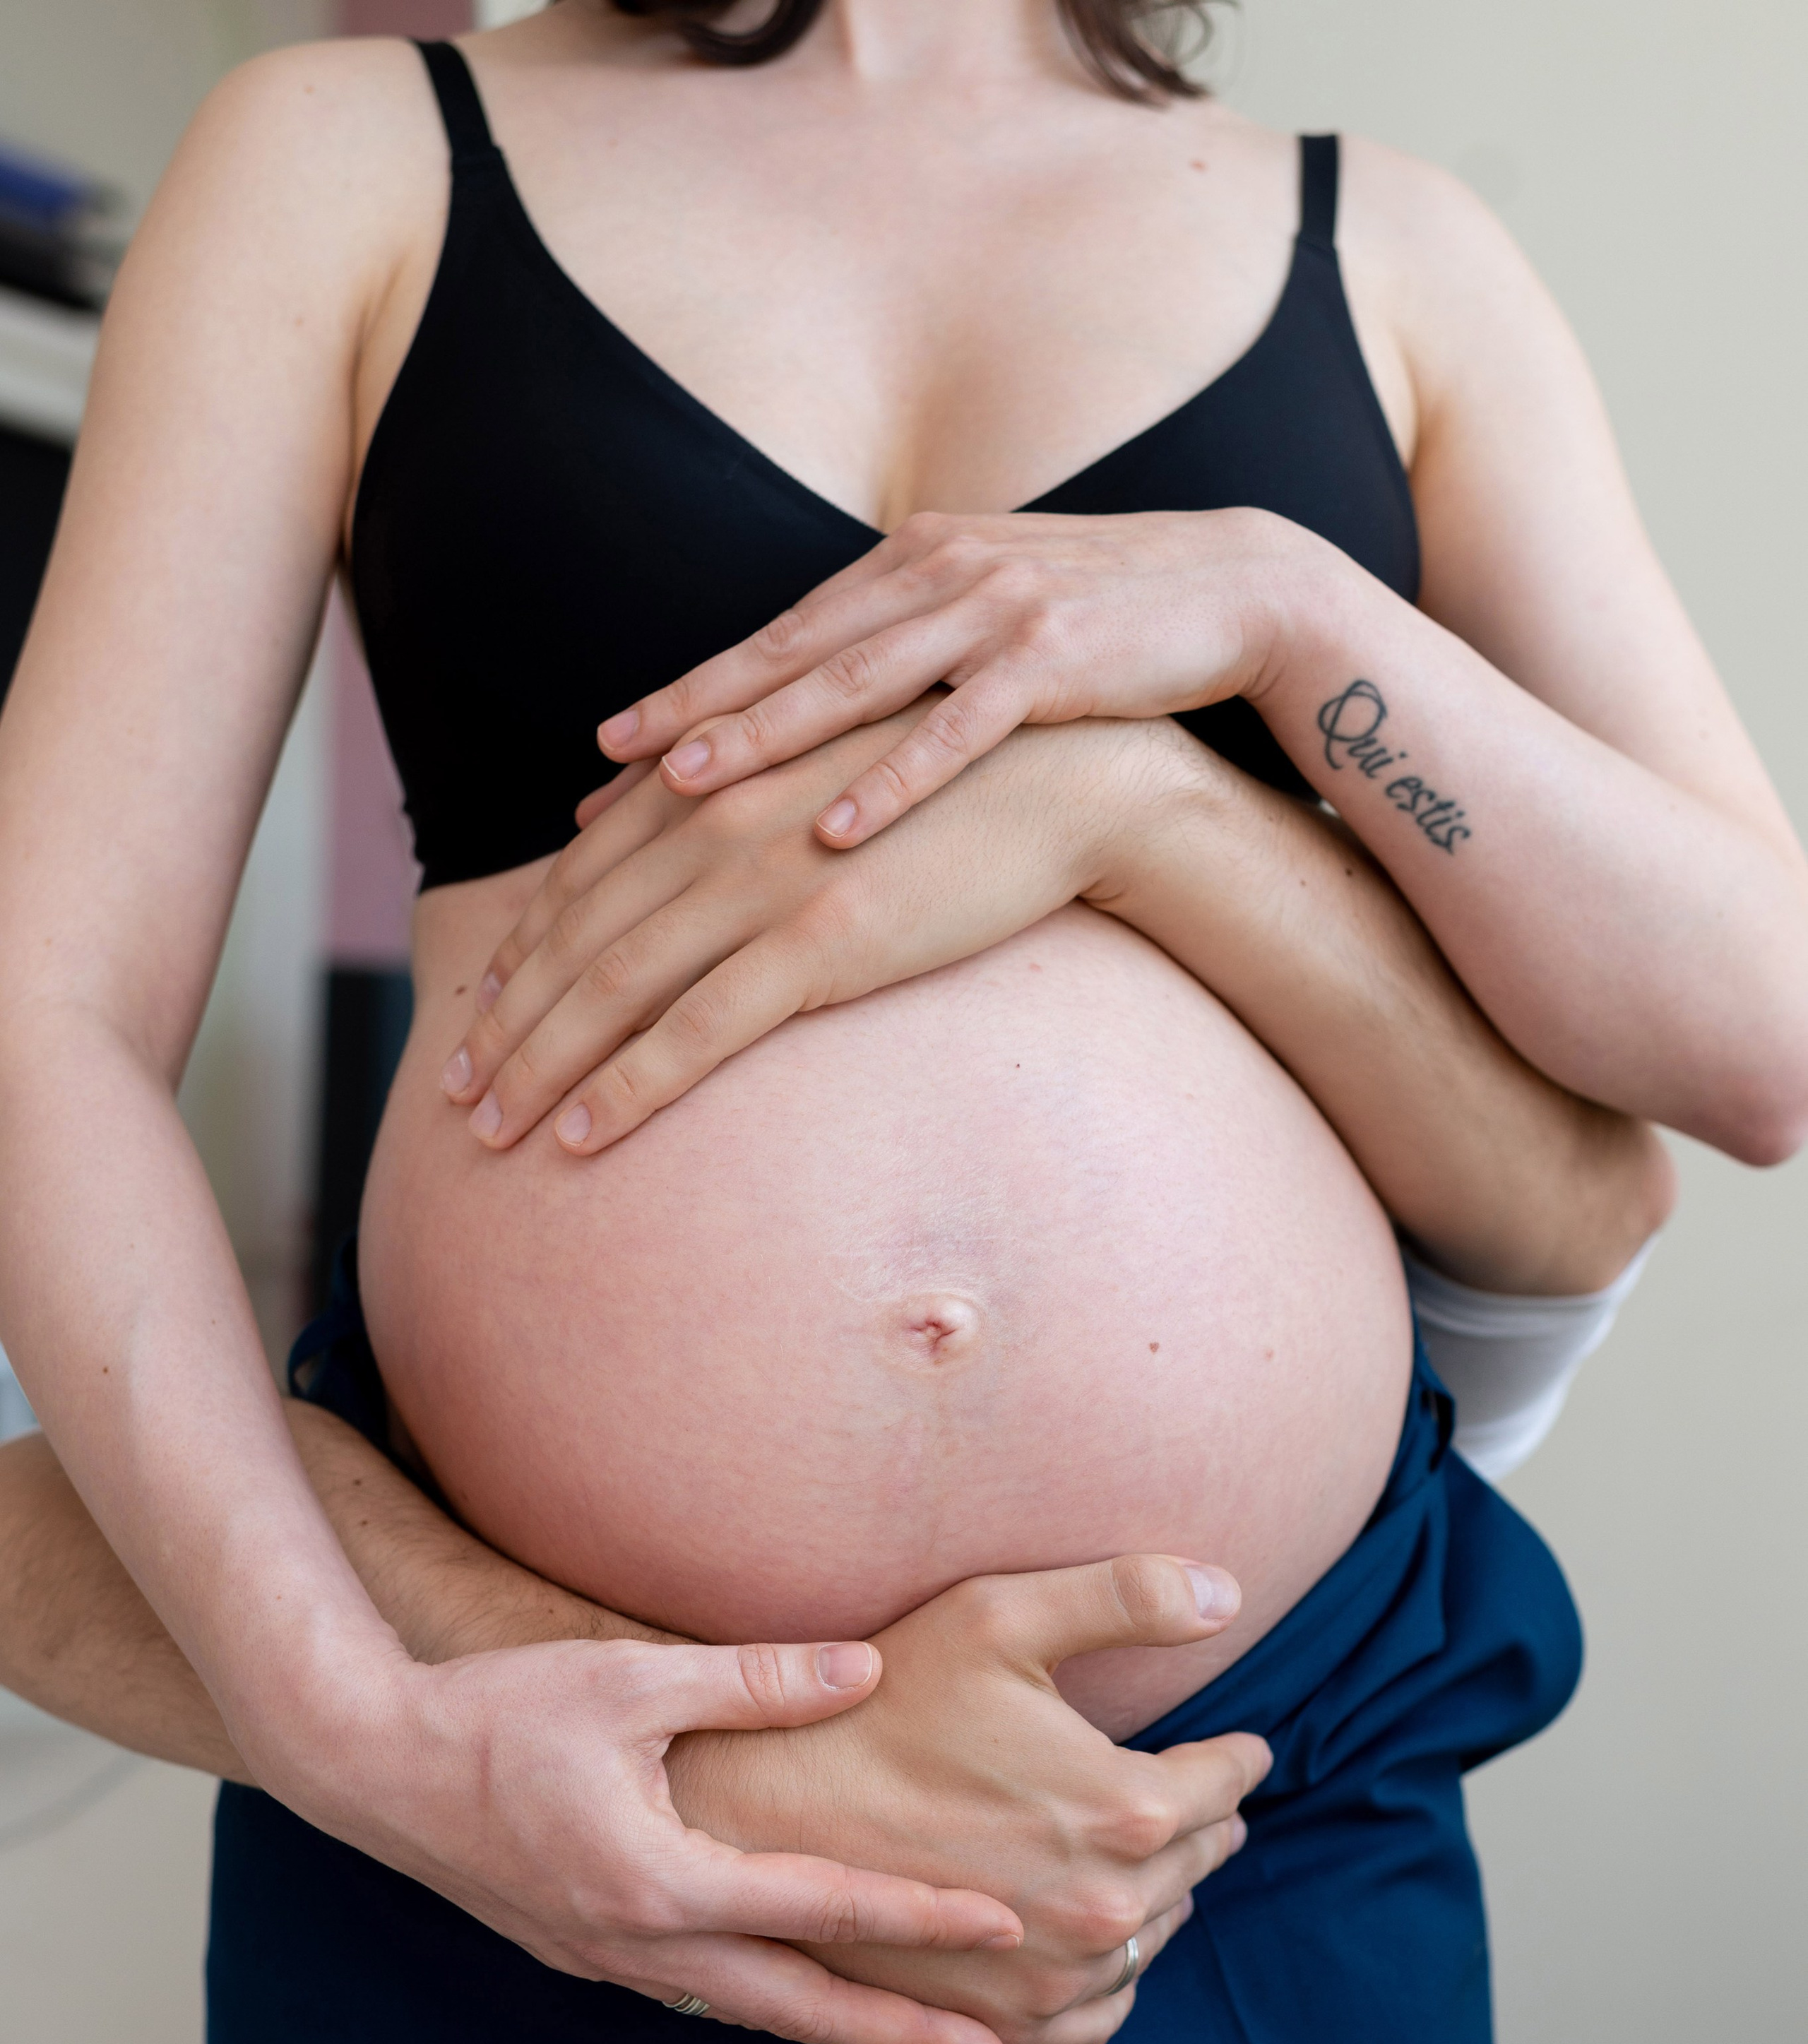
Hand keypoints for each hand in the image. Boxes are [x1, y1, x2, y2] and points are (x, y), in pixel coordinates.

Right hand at [269, 1632, 1026, 2043]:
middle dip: (901, 2035)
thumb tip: (865, 1670)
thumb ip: (752, 1681)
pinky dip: (770, 2003)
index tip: (1006, 1930)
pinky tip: (811, 1997)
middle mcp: (639, 1943)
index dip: (920, 1920)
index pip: (818, 1909)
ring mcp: (609, 1960)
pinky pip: (701, 1994)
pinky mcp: (586, 1952)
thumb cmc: (494, 1710)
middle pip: (799, 2007)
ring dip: (841, 2030)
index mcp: (658, 1880)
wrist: (367, 1764)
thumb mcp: (627, 1678)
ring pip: (750, 2012)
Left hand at [439, 708, 1166, 1153]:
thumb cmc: (954, 789)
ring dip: (538, 1065)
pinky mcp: (822, 941)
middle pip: (574, 939)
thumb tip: (663, 835)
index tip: (475, 1012)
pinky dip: (625, 1087)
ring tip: (488, 1131)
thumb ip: (739, 802)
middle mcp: (716, 820)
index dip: (518, 951)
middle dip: (502, 1022)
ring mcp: (763, 881)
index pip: (580, 879)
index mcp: (715, 781)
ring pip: (611, 988)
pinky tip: (581, 1136)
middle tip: (452, 1092)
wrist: (1073, 780)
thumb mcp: (827, 778)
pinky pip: (695, 1031)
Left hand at [592, 505, 1321, 842]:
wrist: (1238, 587)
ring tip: (688, 786)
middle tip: (609, 766)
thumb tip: (814, 710)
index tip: (612, 748)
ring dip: (765, 735)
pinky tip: (833, 828)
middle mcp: (935, 573)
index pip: (777, 635)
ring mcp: (992, 613)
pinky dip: (891, 781)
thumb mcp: (983, 615)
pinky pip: (956, 733)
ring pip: (854, 683)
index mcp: (908, 563)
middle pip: (790, 653)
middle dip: (694, 711)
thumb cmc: (1101, 622)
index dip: (692, 690)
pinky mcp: (1053, 662)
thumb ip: (902, 648)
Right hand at [669, 1552, 1268, 2043]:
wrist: (764, 1807)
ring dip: (1163, 1894)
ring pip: (1155, 1935)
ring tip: (1152, 1857)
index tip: (1239, 1746)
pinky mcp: (1005, 2024)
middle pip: (1200, 1861)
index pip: (1227, 1784)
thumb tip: (1230, 1592)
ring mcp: (1055, 1980)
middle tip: (1204, 1797)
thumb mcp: (1000, 1616)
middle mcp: (1104, 1911)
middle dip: (1205, 1820)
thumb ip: (1129, 1596)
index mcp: (1125, 1810)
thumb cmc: (879, 1700)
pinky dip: (1111, 1976)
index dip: (1234, 1755)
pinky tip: (1097, 1937)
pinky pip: (1099, 2014)